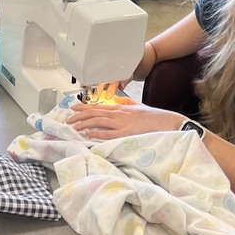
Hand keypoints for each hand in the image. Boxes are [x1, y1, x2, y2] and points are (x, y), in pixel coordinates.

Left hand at [66, 102, 183, 139]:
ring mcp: (121, 123)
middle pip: (94, 113)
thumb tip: (117, 100)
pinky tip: (87, 134)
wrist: (165, 121)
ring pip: (97, 122)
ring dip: (83, 124)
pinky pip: (107, 134)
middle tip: (68, 119)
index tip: (73, 108)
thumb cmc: (152, 116)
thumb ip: (126, 102)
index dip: (84, 107)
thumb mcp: (137, 105)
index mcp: (120, 107)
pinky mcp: (125, 133)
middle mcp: (118, 114)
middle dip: (79, 116)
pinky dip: (96, 133)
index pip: (98, 106)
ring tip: (73, 126)